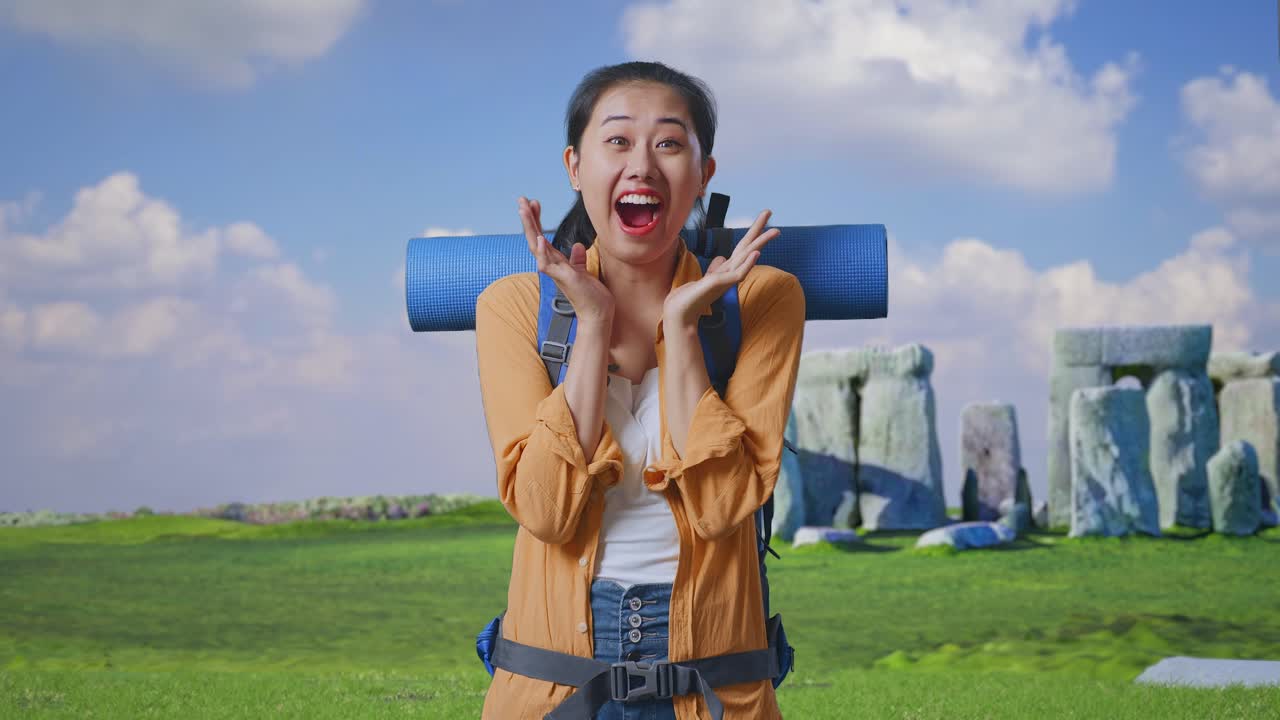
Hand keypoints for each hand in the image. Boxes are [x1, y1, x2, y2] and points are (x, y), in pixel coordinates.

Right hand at [518, 196, 615, 324]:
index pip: (542, 237)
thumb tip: (577, 246)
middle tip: (521, 199)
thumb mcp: (583, 271)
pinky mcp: (563, 278)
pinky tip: (540, 238)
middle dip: (528, 219)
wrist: (598, 313)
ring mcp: (555, 272)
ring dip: (530, 228)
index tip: (534, 203)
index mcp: (556, 262)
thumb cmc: (591, 295)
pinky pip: (547, 264)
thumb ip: (577, 259)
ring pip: (537, 246)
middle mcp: (552, 266)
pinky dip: (542, 251)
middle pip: (535, 238)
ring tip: (524, 209)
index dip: (537, 220)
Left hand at [662, 209, 778, 328]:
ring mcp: (727, 279)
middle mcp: (730, 273)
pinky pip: (739, 273)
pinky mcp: (722, 286)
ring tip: (774, 231)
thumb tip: (722, 257)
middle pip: (747, 247)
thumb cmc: (690, 297)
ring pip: (748, 257)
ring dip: (760, 243)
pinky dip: (748, 263)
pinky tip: (756, 253)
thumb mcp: (705, 277)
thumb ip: (716, 268)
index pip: (742, 247)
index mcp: (727, 270)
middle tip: (769, 210)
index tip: (762, 217)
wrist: (680, 313)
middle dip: (758, 230)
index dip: (751, 232)